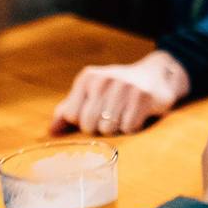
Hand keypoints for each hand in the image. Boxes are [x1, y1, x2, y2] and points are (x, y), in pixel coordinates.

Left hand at [49, 50, 190, 135]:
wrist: (156, 75)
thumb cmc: (118, 89)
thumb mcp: (91, 92)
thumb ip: (68, 110)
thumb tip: (51, 132)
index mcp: (88, 77)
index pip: (71, 116)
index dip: (84, 121)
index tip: (97, 111)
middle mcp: (104, 79)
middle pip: (89, 125)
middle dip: (100, 127)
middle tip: (112, 115)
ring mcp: (124, 87)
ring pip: (108, 129)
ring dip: (117, 128)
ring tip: (125, 114)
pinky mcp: (143, 97)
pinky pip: (128, 128)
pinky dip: (132, 127)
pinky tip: (137, 114)